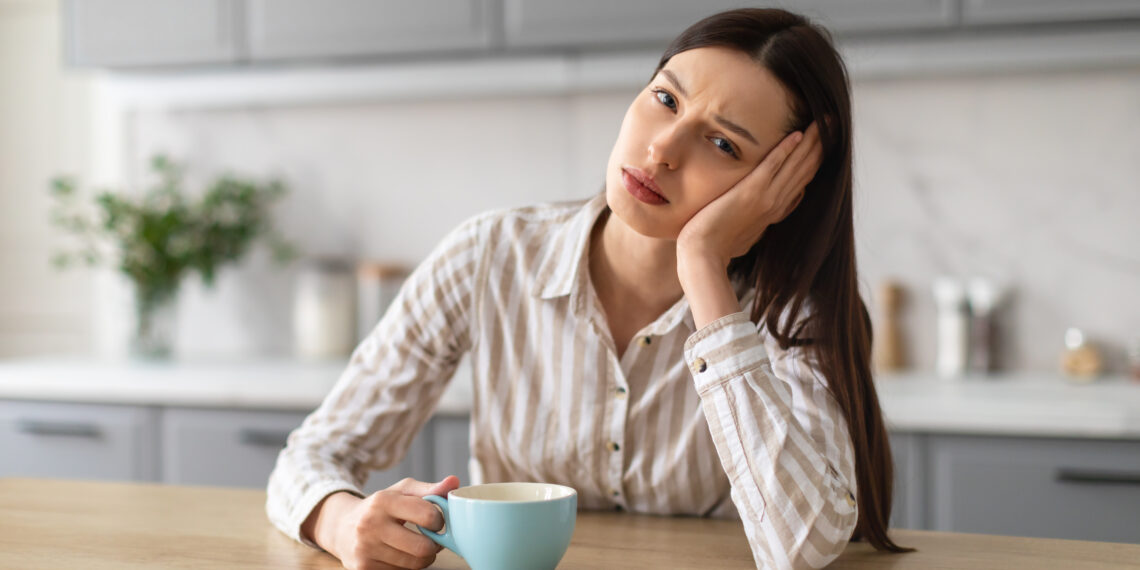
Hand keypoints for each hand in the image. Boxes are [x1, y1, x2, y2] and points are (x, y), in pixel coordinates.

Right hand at [313, 476, 460, 569]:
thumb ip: (430, 489)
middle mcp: (371, 525)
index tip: (436, 522)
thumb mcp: (402, 491)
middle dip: (434, 546)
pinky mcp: (363, 568)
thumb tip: (455, 482)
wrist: (341, 527)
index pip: (427, 515)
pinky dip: (406, 566)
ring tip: (417, 546)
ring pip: (414, 565)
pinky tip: (400, 554)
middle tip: (432, 539)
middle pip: (423, 548)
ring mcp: (365, 549)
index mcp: (383, 501)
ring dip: (423, 558)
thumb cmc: (380, 507)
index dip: (439, 521)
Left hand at [676, 121, 822, 268]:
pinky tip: (797, 134)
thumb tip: (752, 224)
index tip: (823, 144)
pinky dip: (786, 150)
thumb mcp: (741, 235)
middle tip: (831, 123)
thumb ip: (751, 224)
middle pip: (805, 169)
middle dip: (820, 145)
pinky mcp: (751, 193)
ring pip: (795, 165)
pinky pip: (773, 166)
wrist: (703, 257)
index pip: (801, 182)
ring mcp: (766, 199)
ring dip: (811, 141)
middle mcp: (776, 204)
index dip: (814, 162)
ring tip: (823, 121)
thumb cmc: (715, 248)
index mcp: (774, 212)